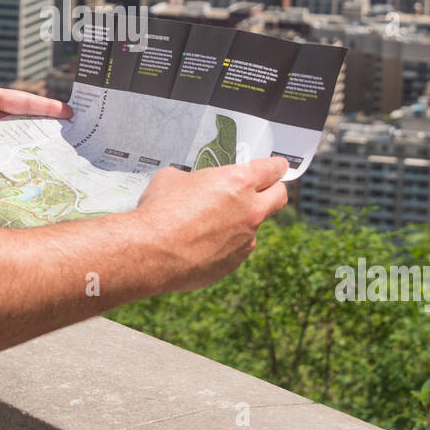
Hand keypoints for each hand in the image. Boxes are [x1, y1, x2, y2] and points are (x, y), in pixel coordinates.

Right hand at [135, 156, 288, 293]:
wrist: (150, 251)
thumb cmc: (160, 210)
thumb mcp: (173, 178)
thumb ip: (195, 180)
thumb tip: (191, 186)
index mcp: (238, 182)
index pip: (272, 169)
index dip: (276, 166)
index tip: (277, 167)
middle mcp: (249, 210)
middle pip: (279, 197)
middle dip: (273, 191)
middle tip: (260, 191)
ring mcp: (245, 239)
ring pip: (252, 226)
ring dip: (239, 222)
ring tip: (206, 224)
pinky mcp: (234, 263)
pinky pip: (235, 249)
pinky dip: (223, 245)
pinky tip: (198, 244)